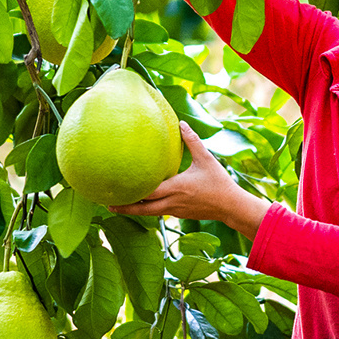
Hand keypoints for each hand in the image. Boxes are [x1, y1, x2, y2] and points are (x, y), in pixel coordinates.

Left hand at [111, 123, 271, 236]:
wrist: (231, 207)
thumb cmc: (219, 182)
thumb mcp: (206, 159)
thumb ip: (192, 141)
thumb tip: (181, 123)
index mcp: (176, 187)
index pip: (148, 192)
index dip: (130, 192)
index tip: (115, 190)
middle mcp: (172, 202)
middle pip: (142, 209)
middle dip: (124, 207)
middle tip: (107, 204)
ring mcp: (174, 211)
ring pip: (149, 213)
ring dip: (133, 210)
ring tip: (117, 206)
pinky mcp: (178, 214)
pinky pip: (158, 213)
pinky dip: (147, 210)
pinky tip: (140, 205)